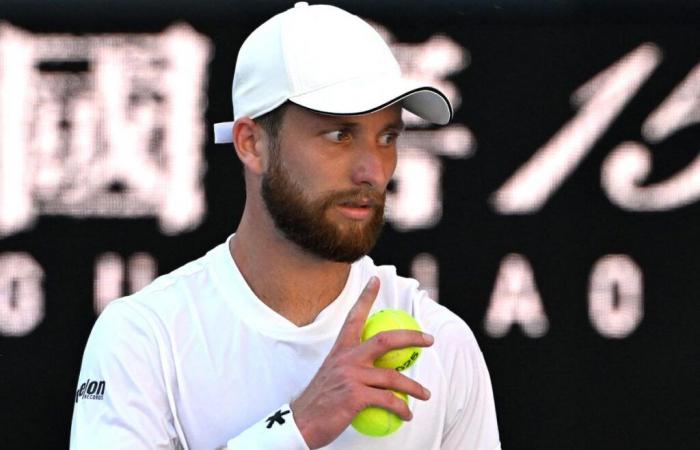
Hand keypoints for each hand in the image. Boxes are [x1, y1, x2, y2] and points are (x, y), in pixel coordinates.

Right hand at [290, 277, 433, 448]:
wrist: (301, 423)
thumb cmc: (319, 401)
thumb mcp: (333, 375)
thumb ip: (352, 367)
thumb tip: (374, 368)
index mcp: (340, 350)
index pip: (354, 317)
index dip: (366, 297)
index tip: (375, 280)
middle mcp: (346, 358)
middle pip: (386, 340)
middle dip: (411, 337)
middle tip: (429, 340)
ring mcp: (351, 376)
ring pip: (393, 376)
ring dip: (414, 386)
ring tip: (425, 394)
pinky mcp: (355, 396)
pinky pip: (389, 400)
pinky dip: (402, 408)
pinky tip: (407, 414)